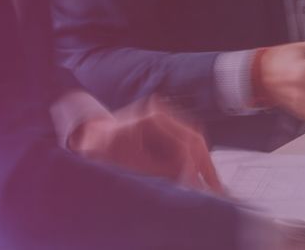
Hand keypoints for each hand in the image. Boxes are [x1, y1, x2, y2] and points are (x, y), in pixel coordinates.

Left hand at [70, 97, 224, 193]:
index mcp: (153, 117)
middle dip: (206, 165)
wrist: (87, 142)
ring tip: (212, 186)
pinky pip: (184, 146)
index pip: (184, 142)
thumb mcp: (131, 164)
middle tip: (216, 189)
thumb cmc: (101, 152)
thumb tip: (190, 180)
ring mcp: (163, 121)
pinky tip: (198, 177)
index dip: (193, 167)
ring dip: (202, 164)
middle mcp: (162, 114)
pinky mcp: (163, 131)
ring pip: (193, 143)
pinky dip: (192, 162)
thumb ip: (162, 171)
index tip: (198, 187)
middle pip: (194, 139)